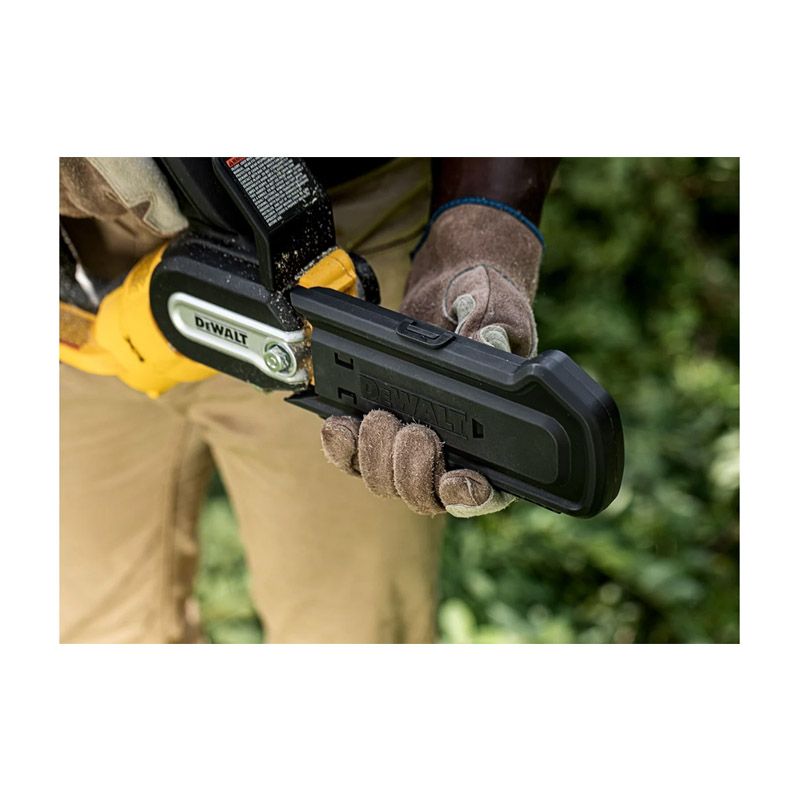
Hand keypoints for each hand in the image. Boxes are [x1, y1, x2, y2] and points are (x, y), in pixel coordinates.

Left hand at [321, 201, 543, 516]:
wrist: (450, 292)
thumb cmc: (485, 305)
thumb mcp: (498, 310)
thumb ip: (495, 330)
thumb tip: (488, 345)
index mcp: (498, 439)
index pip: (485, 491)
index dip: (469, 496)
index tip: (456, 479)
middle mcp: (453, 452)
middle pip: (425, 493)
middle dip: (412, 470)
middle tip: (411, 430)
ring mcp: (411, 445)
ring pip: (385, 480)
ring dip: (375, 457)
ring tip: (379, 418)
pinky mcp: (377, 430)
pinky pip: (353, 456)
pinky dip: (343, 446)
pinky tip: (340, 425)